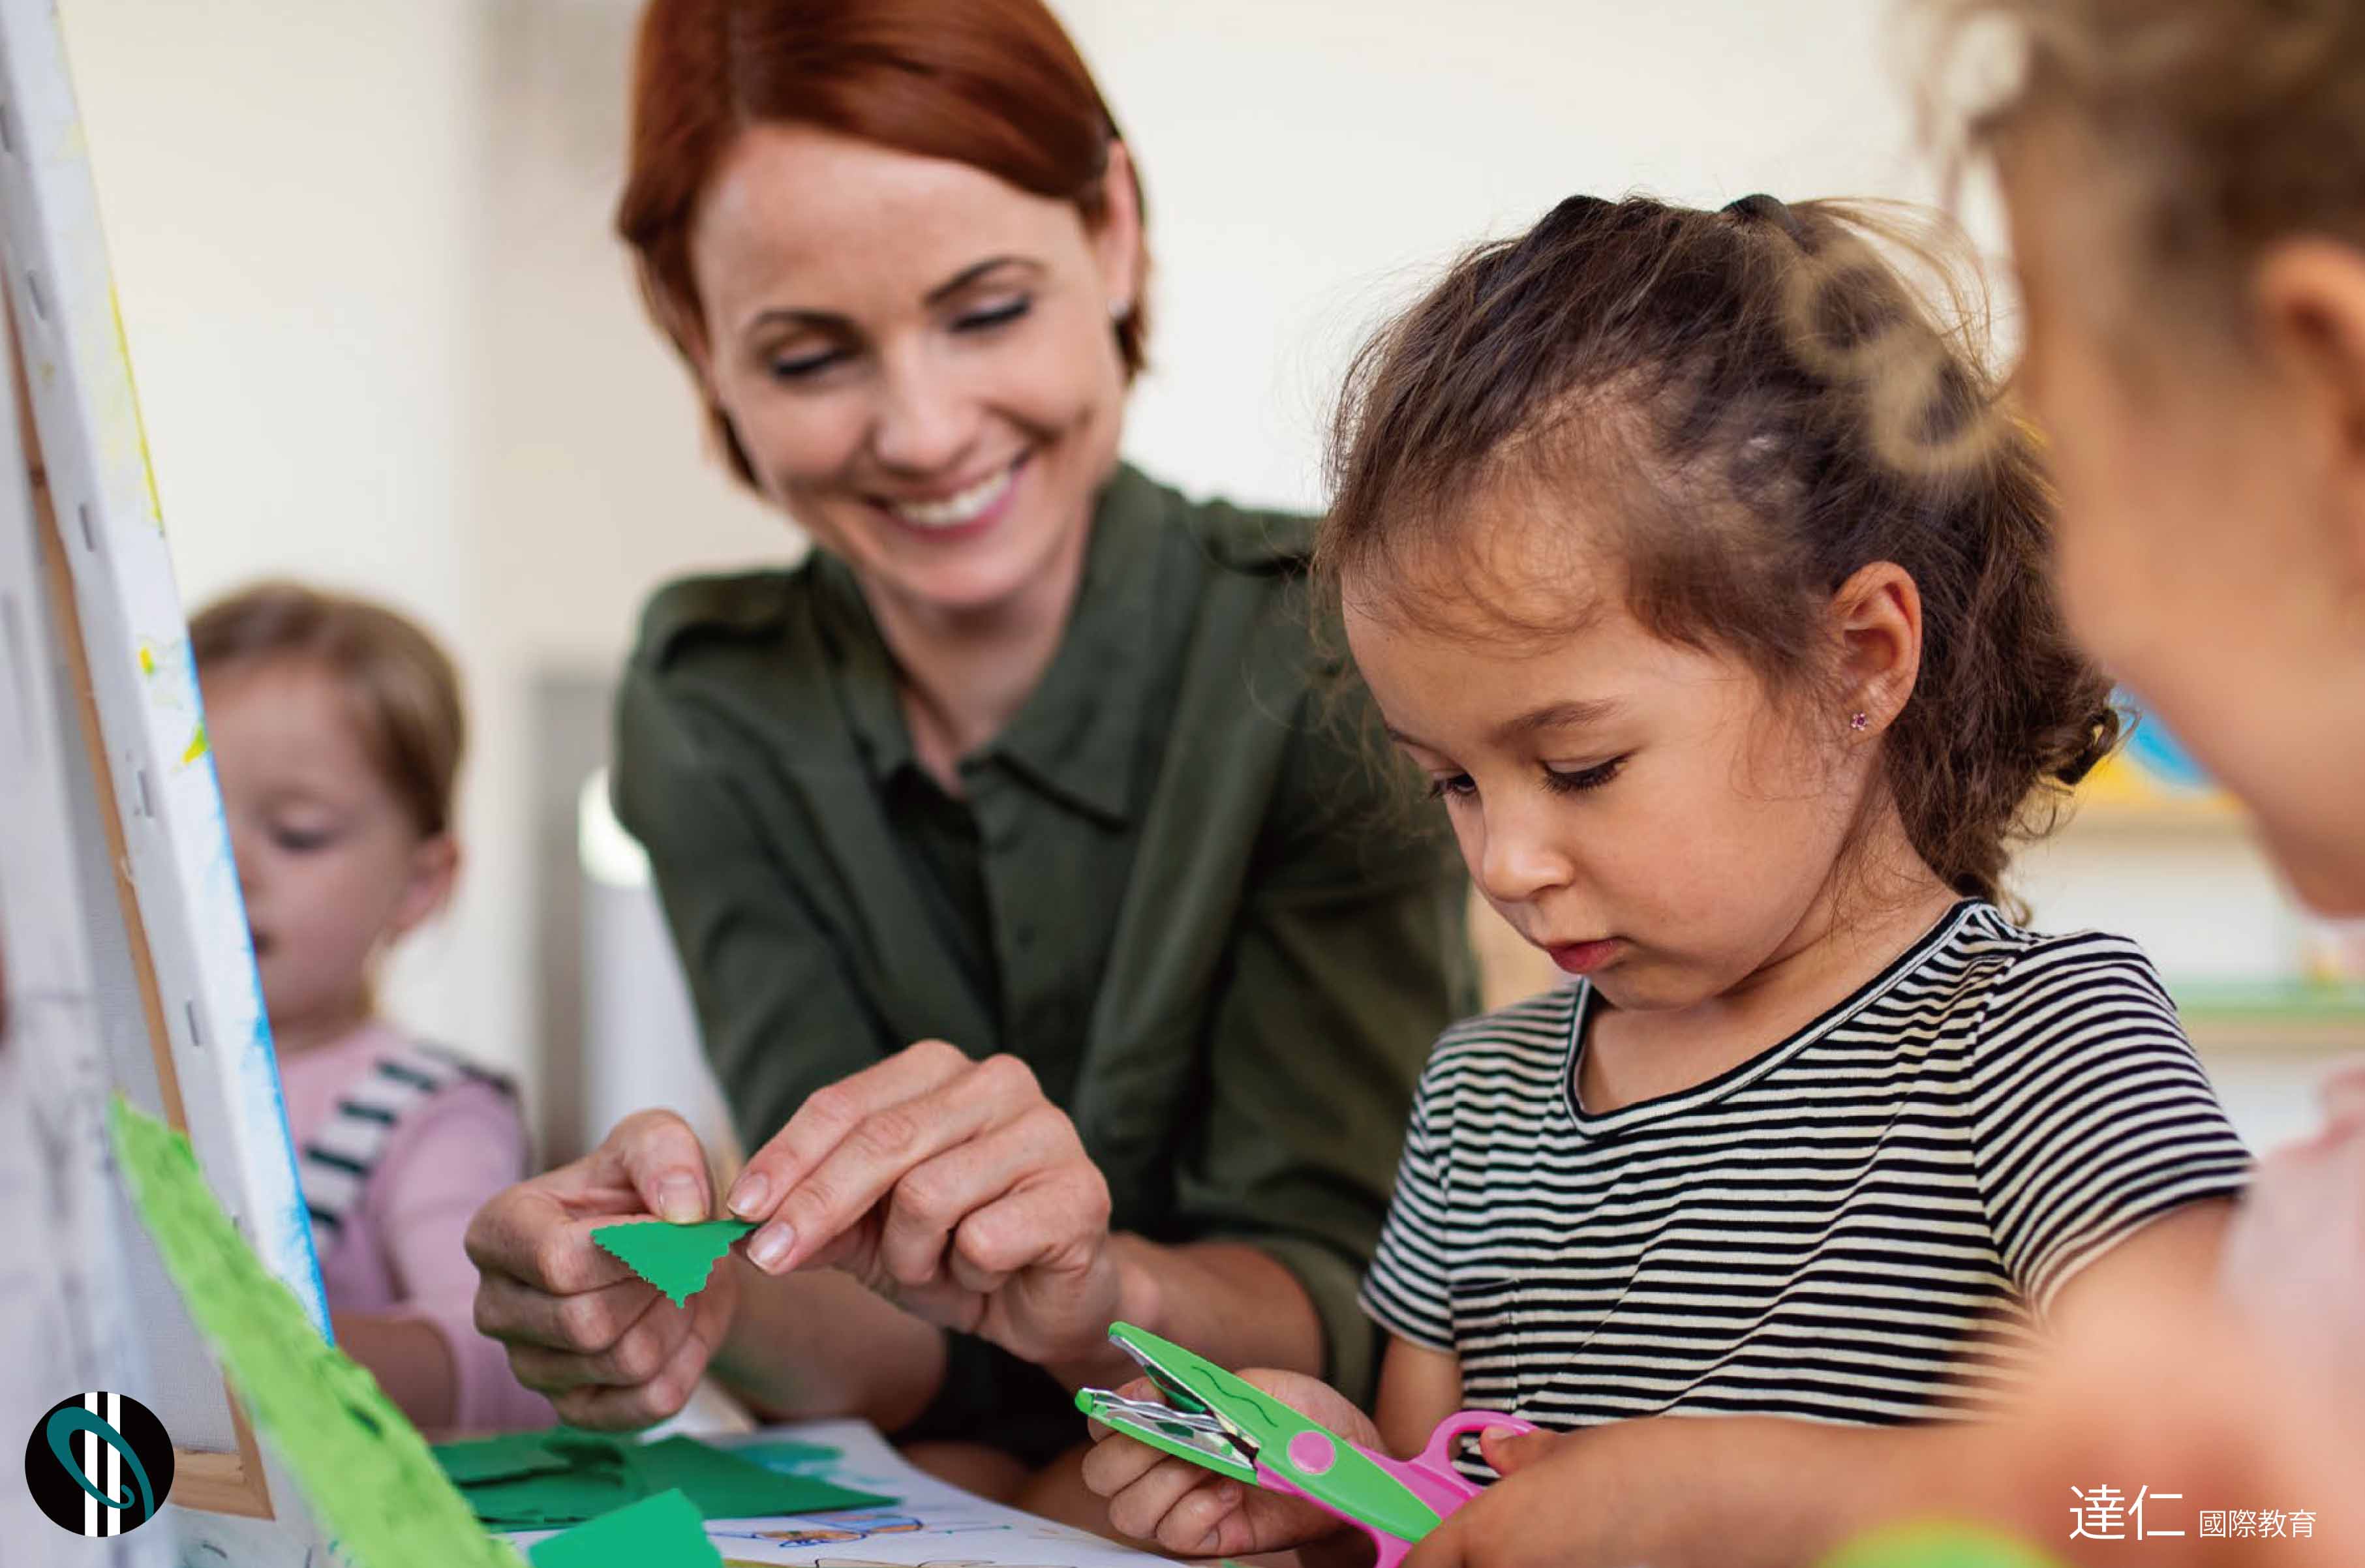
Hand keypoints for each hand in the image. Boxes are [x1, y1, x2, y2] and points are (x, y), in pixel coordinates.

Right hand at [464, 1109, 737, 1428]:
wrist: (676, 1253)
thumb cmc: (649, 1191)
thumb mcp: (657, 1142)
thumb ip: (666, 1156)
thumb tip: (680, 1213)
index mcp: (498, 1232)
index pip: (558, 1262)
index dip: (635, 1249)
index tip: (675, 1226)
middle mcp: (496, 1305)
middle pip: (587, 1321)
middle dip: (660, 1284)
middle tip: (685, 1256)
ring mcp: (529, 1365)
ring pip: (624, 1362)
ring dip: (678, 1317)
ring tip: (679, 1284)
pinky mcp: (573, 1410)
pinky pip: (648, 1403)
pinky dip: (688, 1362)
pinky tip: (680, 1326)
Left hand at [725, 1038, 1118, 1367]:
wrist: (1046, 1304)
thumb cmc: (954, 1251)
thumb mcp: (865, 1233)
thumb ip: (808, 1217)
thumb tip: (732, 1226)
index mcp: (941, 1071)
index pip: (846, 1104)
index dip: (786, 1157)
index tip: (740, 1209)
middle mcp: (998, 1083)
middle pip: (882, 1141)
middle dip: (816, 1206)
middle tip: (771, 1258)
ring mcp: (1047, 1132)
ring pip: (928, 1194)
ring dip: (910, 1254)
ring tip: (934, 1266)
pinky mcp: (1080, 1192)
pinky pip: (985, 1238)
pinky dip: (968, 1272)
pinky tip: (989, 1272)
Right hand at [1080, 1369, 1369, 1557]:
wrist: (1350, 1459)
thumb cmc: (1304, 1417)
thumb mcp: (1259, 1387)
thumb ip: (1208, 1390)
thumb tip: (1161, 1397)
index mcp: (1167, 1419)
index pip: (1105, 1421)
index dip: (1115, 1412)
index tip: (1150, 1401)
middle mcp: (1164, 1464)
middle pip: (1100, 1474)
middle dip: (1130, 1455)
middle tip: (1176, 1440)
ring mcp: (1184, 1504)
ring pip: (1128, 1512)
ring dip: (1164, 1485)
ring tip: (1214, 1466)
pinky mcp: (1212, 1538)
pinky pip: (1174, 1537)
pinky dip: (1195, 1512)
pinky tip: (1230, 1493)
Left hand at [1404, 1423, 1652, 1567]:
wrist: (1727, 1507)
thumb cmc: (1651, 1472)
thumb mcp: (1572, 1452)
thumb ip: (1523, 1460)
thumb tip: (1496, 1450)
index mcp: (1490, 1535)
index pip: (1423, 1565)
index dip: (1425, 1559)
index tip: (1434, 1553)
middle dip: (1472, 1566)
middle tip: (1509, 1545)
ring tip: (1553, 1549)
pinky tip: (1588, 1559)